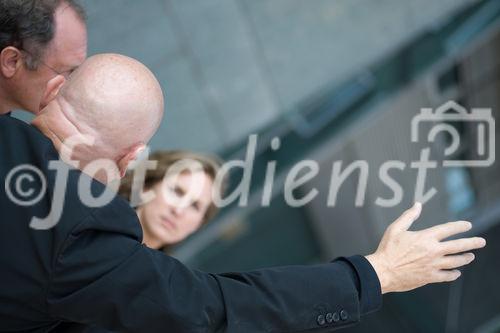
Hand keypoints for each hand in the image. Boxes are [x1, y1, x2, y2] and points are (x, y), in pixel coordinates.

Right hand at [366, 202, 485, 293]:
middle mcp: (432, 251)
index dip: (459, 226)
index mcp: (425, 238)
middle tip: (481, 241)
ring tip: (470, 256)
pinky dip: (453, 274)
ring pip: (455, 262)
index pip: (447, 229)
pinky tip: (456, 272)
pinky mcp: (429, 277)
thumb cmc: (387, 249)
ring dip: (465, 258)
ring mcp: (433, 265)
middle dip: (472, 243)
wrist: (383, 271)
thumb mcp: (395, 228)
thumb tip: (417, 205)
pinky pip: (447, 276)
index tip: (468, 225)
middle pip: (458, 246)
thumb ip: (408, 216)